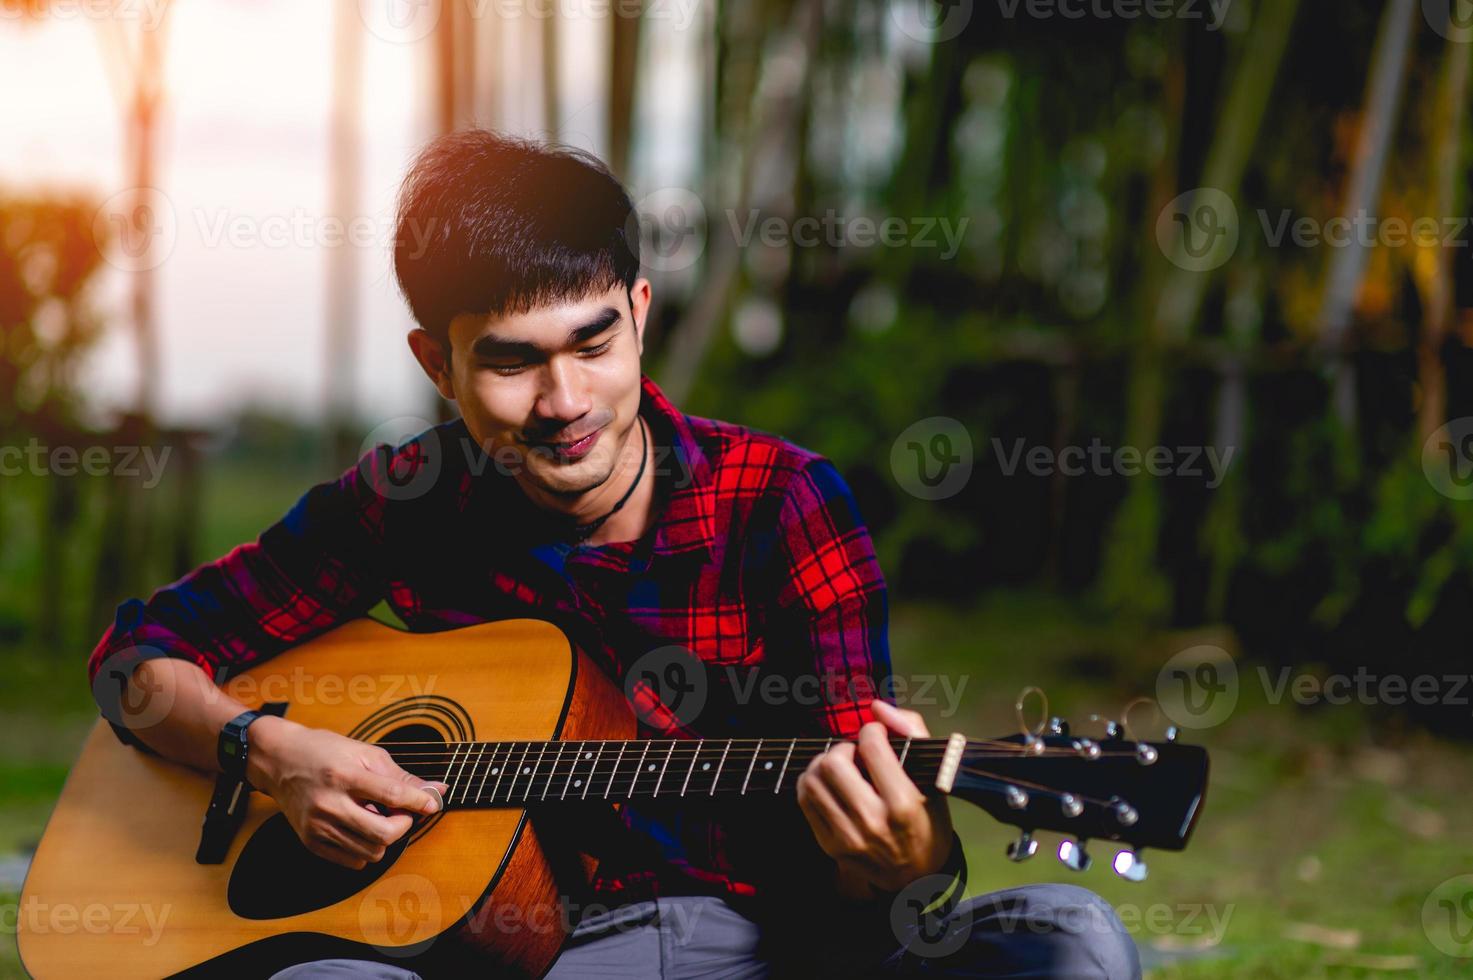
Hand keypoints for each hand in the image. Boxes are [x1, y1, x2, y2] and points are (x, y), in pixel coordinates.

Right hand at [247, 717, 446, 869]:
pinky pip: (352, 862)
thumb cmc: (324, 751)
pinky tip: (362, 829)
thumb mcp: (365, 753)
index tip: (432, 803)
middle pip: (383, 833)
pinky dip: (366, 850)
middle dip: (403, 825)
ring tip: (378, 817)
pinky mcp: (310, 842)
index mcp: (345, 775)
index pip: (391, 795)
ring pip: (370, 852)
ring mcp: (318, 826)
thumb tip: (435, 791)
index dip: (419, 801)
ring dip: (385, 838)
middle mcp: (329, 804)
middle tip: (404, 813)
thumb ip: (400, 776)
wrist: (279, 760)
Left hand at [796, 700, 954, 896]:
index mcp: (904, 803)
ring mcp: (848, 837)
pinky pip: (805, 801)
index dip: (872, 730)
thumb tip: (877, 707)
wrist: (919, 879)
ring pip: (812, 781)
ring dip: (823, 763)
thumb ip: (912, 732)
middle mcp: (873, 822)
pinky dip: (812, 783)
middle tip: (856, 752)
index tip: (878, 736)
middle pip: (834, 762)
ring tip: (840, 767)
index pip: (871, 747)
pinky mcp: (831, 846)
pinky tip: (830, 785)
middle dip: (843, 747)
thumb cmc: (928, 821)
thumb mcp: (936, 778)